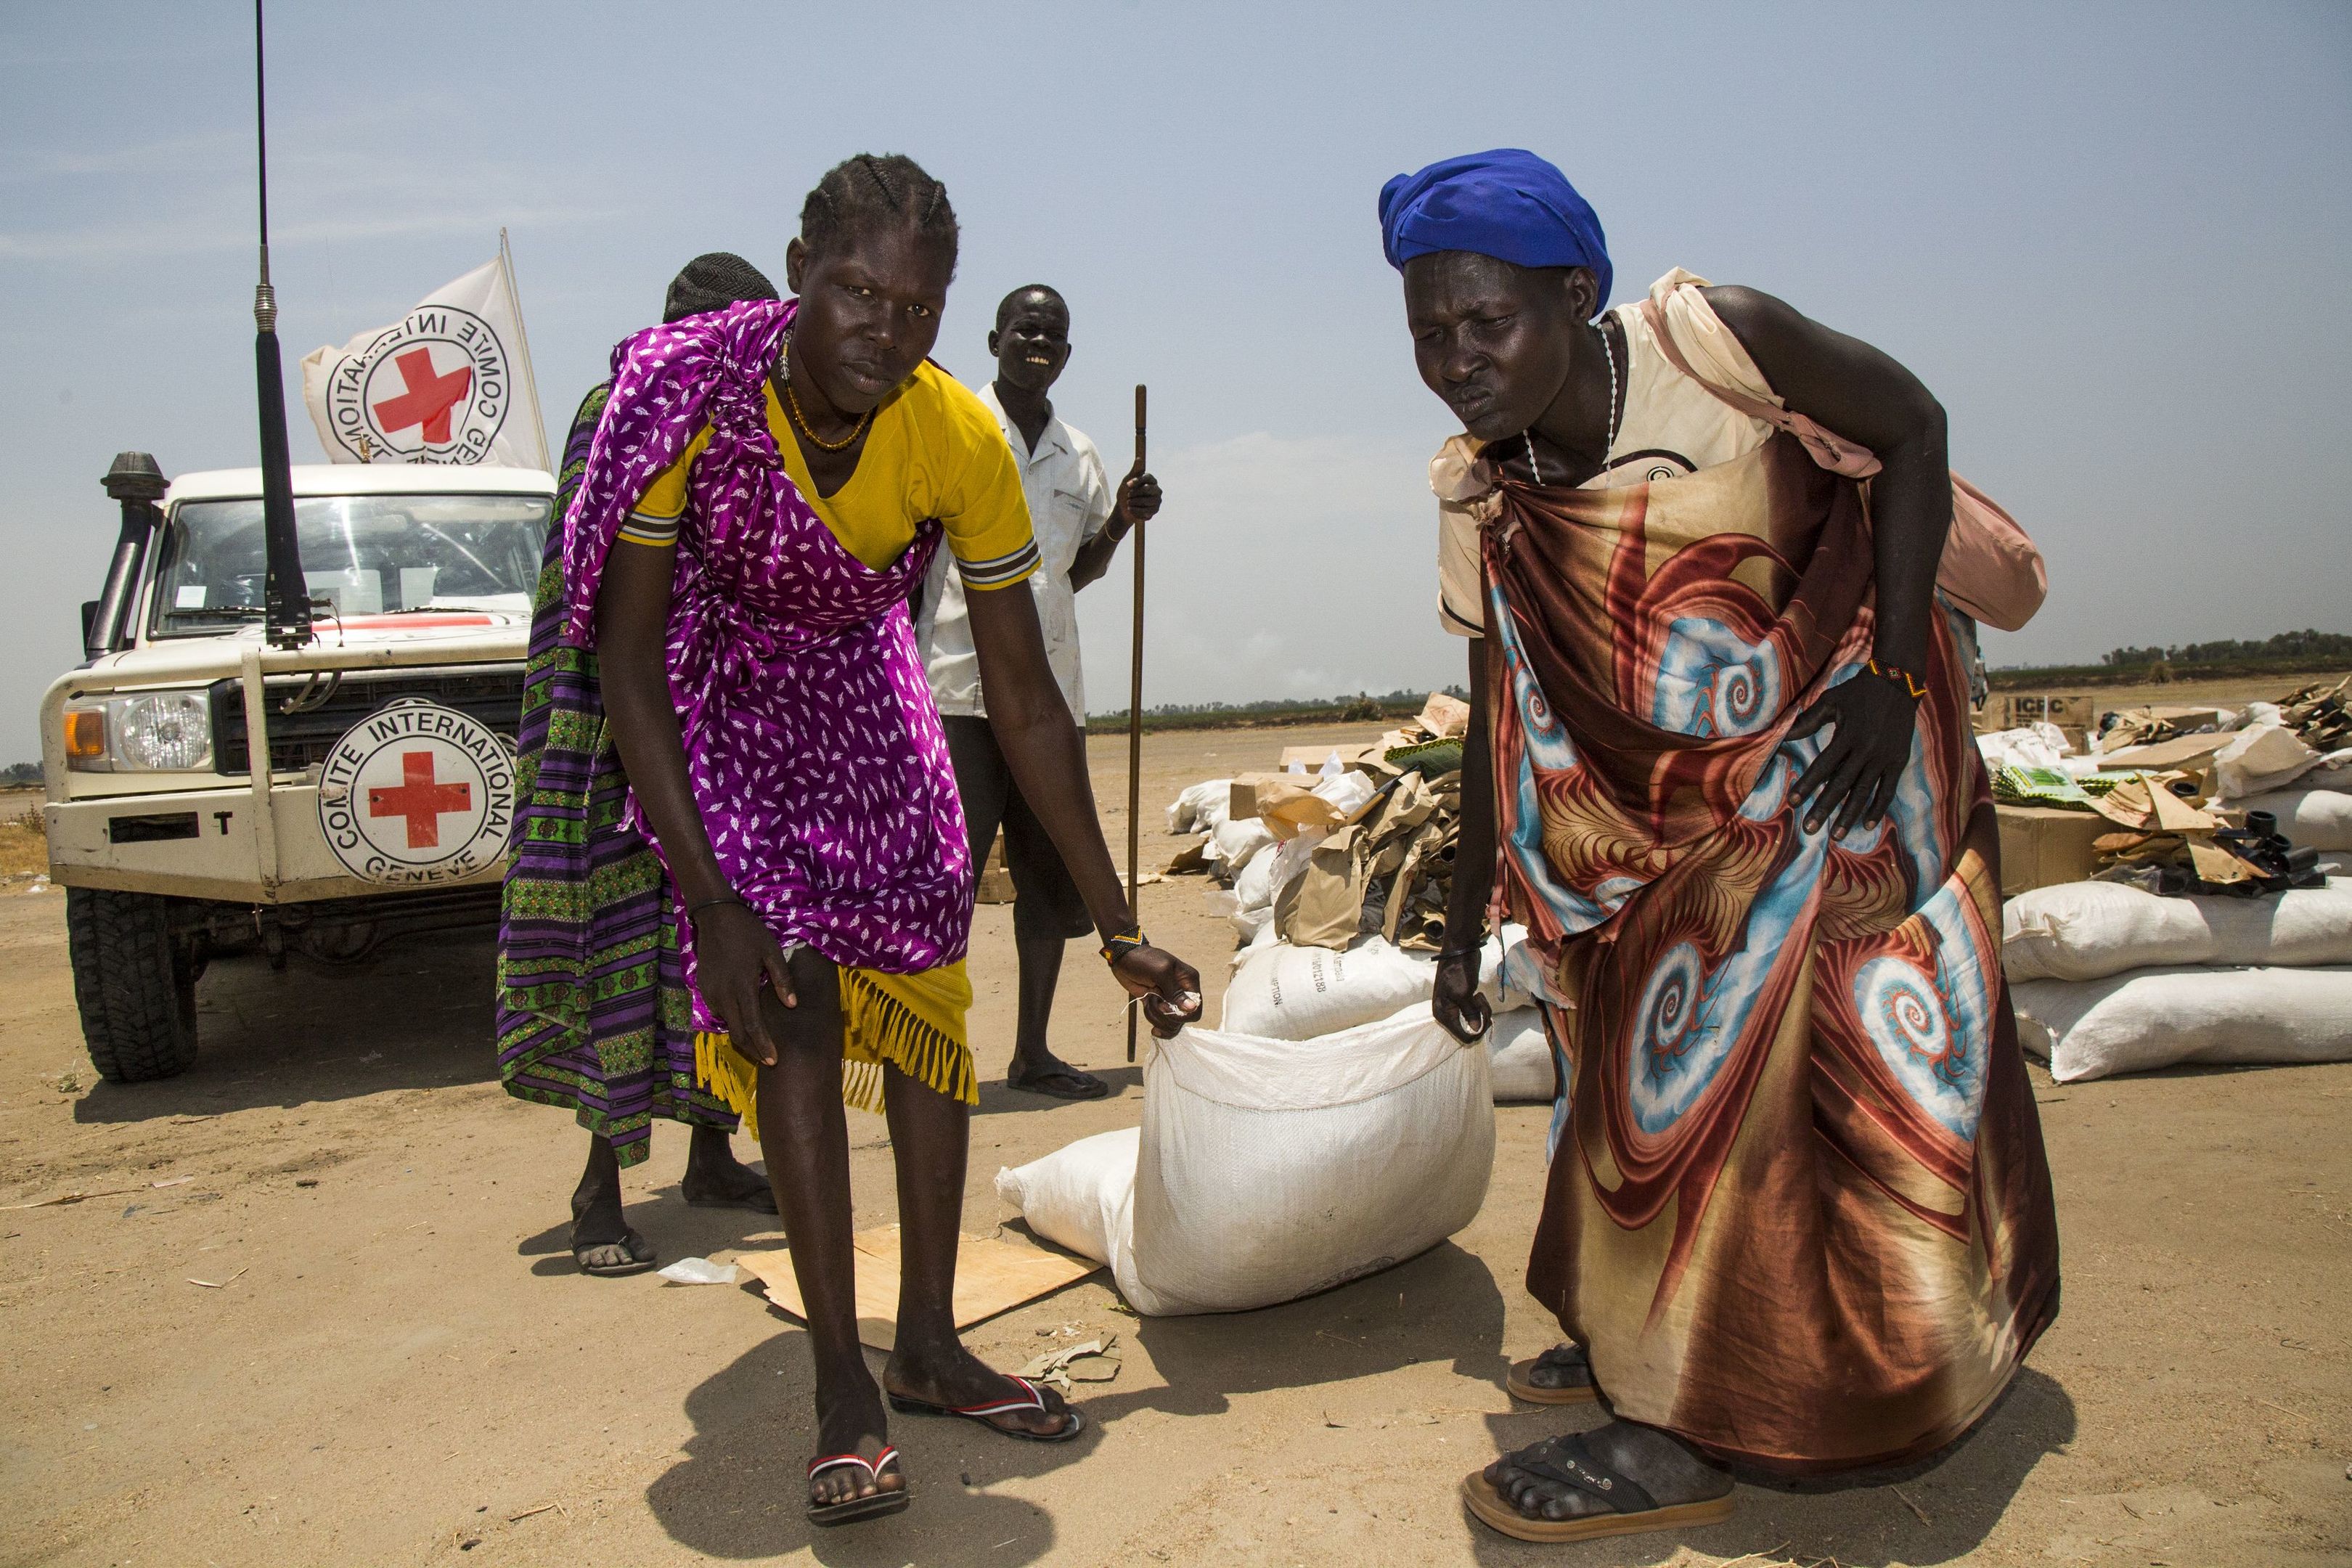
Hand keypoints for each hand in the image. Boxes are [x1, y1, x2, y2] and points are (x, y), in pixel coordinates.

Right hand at [691, 901, 797, 1065]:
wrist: (716, 916)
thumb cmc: (749, 932)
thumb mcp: (772, 951)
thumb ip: (782, 979)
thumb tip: (793, 1005)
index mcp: (743, 986)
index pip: (753, 1026)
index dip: (764, 1046)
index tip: (774, 1060)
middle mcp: (723, 994)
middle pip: (737, 1032)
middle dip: (752, 1049)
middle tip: (767, 1059)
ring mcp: (710, 992)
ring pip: (726, 1023)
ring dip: (741, 1034)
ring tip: (758, 1041)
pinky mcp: (702, 988)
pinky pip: (718, 1010)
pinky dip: (731, 1018)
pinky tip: (742, 1016)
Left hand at [1110, 943, 1201, 1038]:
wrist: (1125, 958)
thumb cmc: (1143, 960)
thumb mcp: (1160, 972)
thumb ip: (1176, 991)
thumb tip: (1192, 1007)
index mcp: (1189, 981)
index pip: (1195, 1008)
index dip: (1182, 1015)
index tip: (1165, 1007)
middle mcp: (1182, 992)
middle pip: (1182, 1019)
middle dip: (1166, 1016)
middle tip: (1153, 1001)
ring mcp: (1170, 1000)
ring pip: (1171, 1023)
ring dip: (1157, 1017)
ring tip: (1148, 1002)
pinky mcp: (1157, 1005)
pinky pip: (1160, 1022)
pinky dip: (1153, 1020)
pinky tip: (1149, 1017)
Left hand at [1116, 470, 1161, 528]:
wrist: (1124, 508)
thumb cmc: (1126, 492)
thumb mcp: (1128, 480)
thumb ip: (1135, 471)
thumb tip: (1139, 458)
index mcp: (1151, 480)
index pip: (1147, 478)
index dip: (1136, 481)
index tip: (1127, 485)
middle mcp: (1157, 489)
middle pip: (1147, 489)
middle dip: (1134, 493)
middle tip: (1128, 495)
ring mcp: (1157, 500)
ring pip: (1146, 501)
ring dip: (1133, 502)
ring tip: (1129, 503)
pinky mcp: (1155, 510)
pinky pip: (1146, 511)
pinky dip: (1135, 511)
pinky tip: (1131, 509)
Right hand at [1432, 947, 1491, 1044]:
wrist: (1460, 951)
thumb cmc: (1459, 971)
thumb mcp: (1464, 993)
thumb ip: (1470, 1013)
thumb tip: (1475, 1030)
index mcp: (1443, 1014)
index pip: (1463, 1037)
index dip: (1478, 1031)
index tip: (1484, 1016)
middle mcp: (1447, 1014)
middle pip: (1470, 1031)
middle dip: (1481, 1018)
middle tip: (1481, 1001)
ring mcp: (1455, 1008)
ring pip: (1475, 1022)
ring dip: (1482, 1011)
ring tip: (1479, 996)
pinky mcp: (1463, 1002)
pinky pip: (1475, 1013)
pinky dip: (1480, 1006)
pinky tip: (1477, 994)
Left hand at [1786, 671, 1919, 837]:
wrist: (1897, 683)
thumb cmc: (1858, 692)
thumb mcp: (1831, 701)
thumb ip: (1808, 721)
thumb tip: (1782, 735)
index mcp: (1847, 736)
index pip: (1822, 766)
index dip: (1807, 785)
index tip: (1792, 802)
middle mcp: (1866, 750)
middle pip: (1841, 785)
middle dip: (1824, 809)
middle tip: (1809, 829)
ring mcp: (1884, 757)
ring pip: (1863, 792)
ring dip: (1849, 815)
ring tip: (1837, 835)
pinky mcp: (1899, 761)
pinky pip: (1888, 790)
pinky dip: (1878, 808)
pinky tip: (1867, 824)